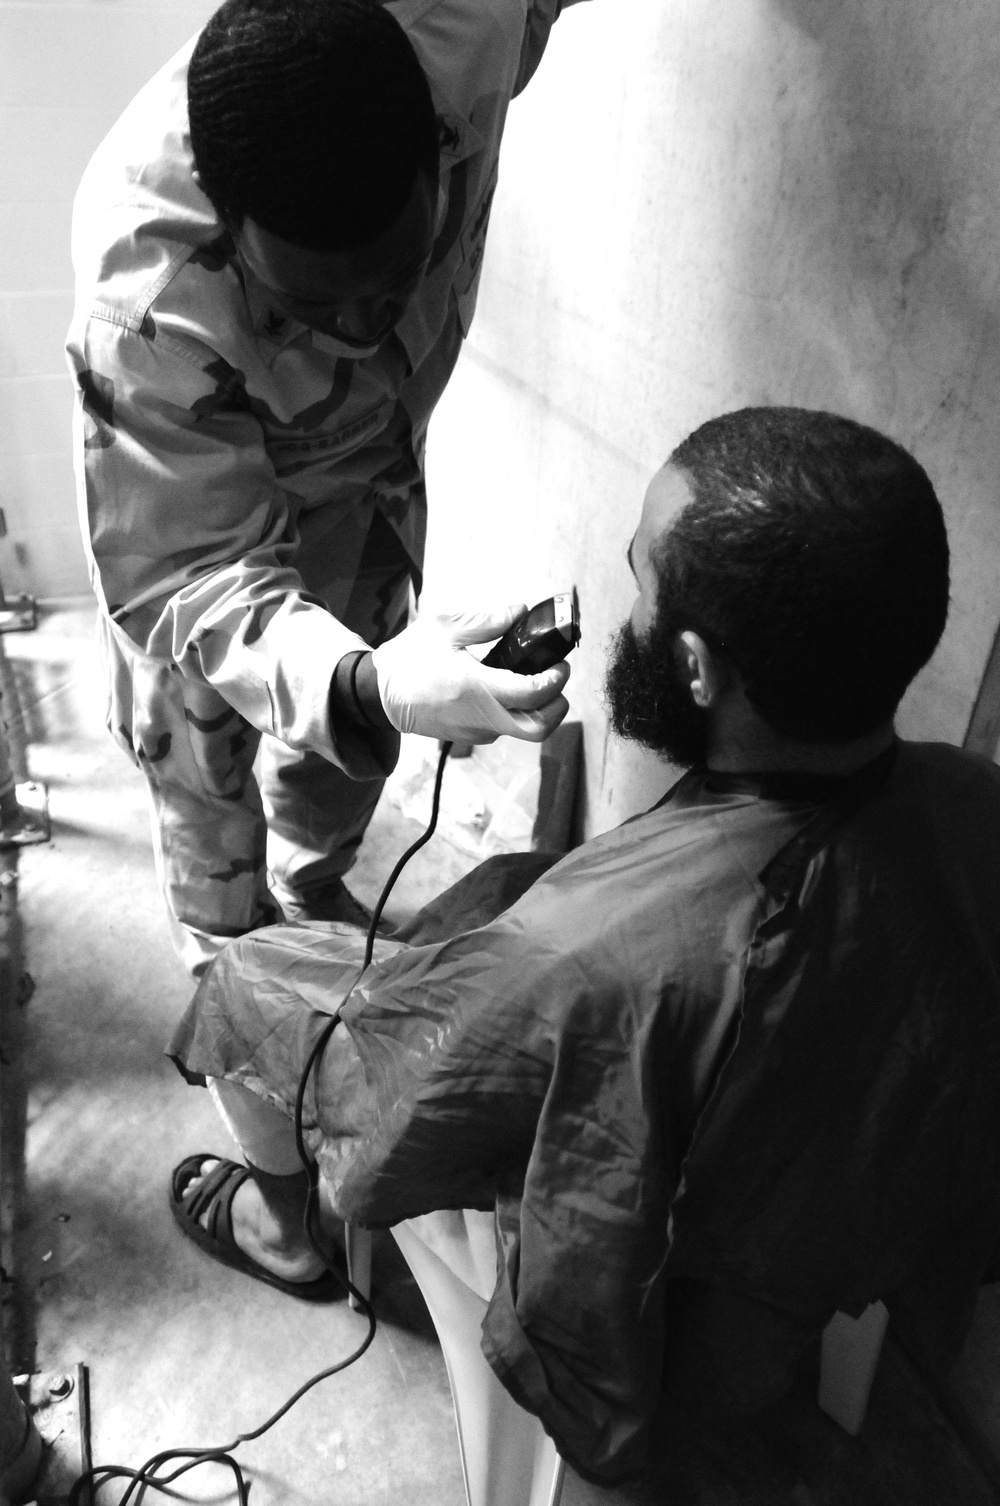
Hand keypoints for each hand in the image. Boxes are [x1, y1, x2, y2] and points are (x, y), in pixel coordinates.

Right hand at [370, 604, 569, 743]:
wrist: (378, 693)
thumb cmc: (409, 658)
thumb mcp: (445, 627)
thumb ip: (487, 621)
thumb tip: (520, 611)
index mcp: (475, 687)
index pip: (533, 693)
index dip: (555, 679)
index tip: (560, 663)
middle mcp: (480, 717)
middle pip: (538, 728)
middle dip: (557, 706)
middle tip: (556, 678)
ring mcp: (475, 731)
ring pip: (523, 730)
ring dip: (538, 708)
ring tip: (534, 678)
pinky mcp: (468, 736)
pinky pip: (504, 728)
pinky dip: (517, 712)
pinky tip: (510, 687)